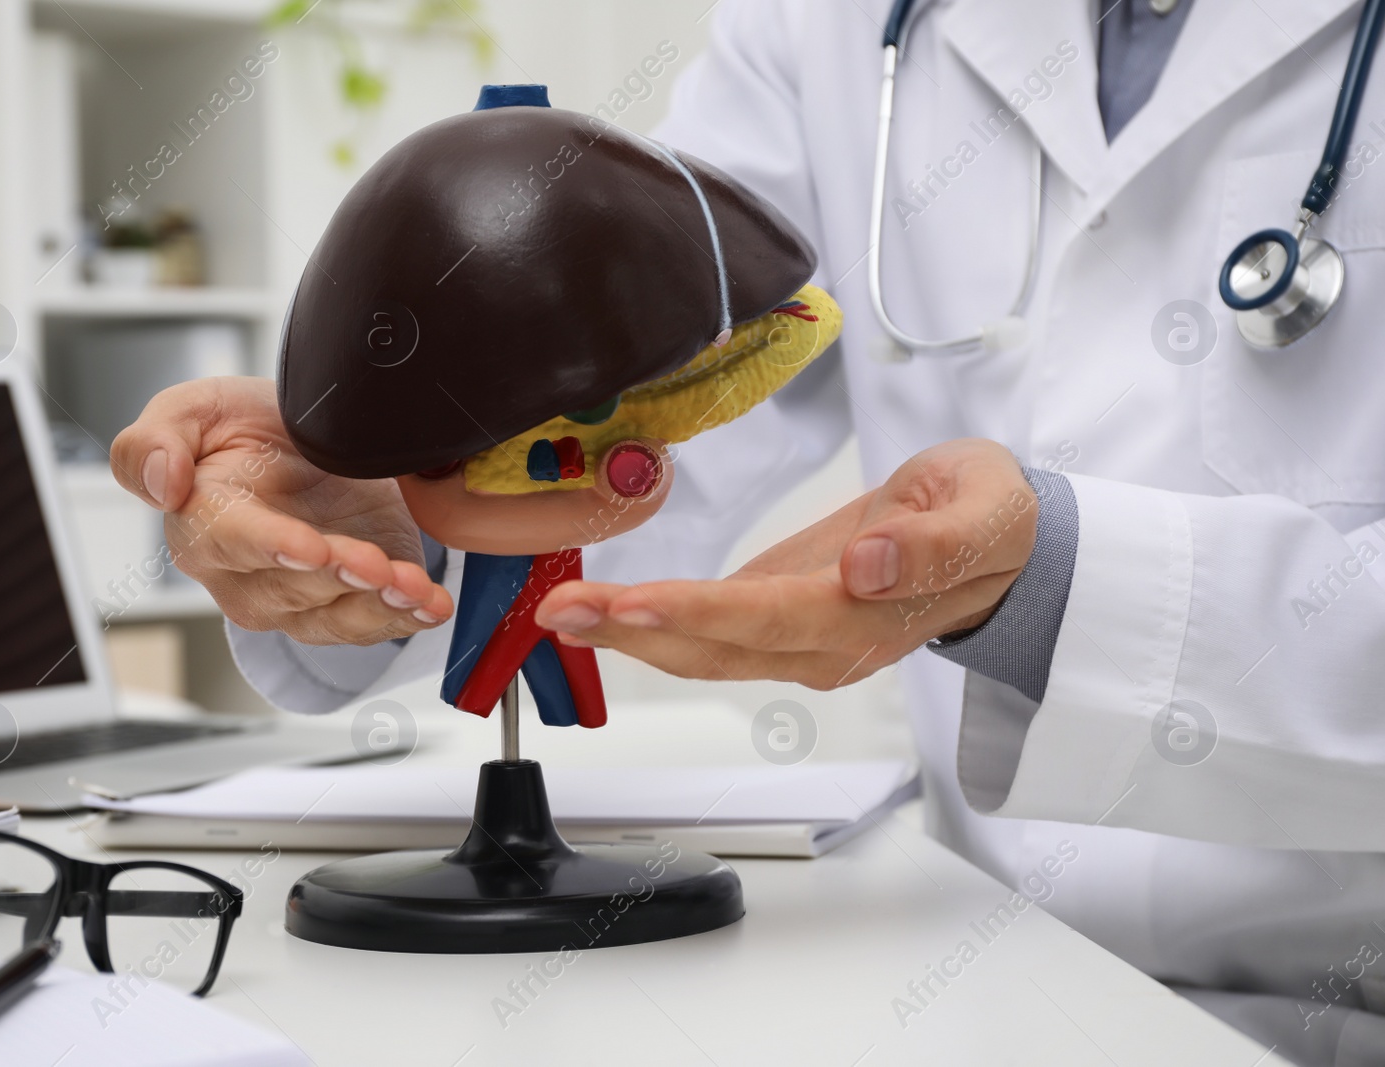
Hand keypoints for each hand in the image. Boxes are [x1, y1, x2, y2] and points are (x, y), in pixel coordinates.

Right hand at [111, 377, 452, 644]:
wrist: (302, 448)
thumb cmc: (242, 431)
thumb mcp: (195, 410)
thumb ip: (155, 441)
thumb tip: (162, 482)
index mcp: (202, 524)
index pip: (229, 542)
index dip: (271, 546)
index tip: (310, 546)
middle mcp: (243, 576)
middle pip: (289, 588)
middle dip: (337, 577)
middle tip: (375, 562)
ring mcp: (295, 600)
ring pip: (334, 617)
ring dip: (378, 605)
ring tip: (414, 587)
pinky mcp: (344, 607)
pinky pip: (372, 626)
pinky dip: (407, 617)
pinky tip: (432, 604)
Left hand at [533, 439, 1035, 688]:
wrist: (999, 540)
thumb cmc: (992, 516)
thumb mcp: (986, 510)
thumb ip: (931, 543)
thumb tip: (863, 566)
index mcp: (869, 616)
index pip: (772, 620)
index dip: (699, 616)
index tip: (632, 604)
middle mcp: (824, 645)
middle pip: (717, 649)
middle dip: (633, 632)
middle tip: (558, 611)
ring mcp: (798, 640)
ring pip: (703, 651)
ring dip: (628, 635)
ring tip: (559, 612)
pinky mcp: (779, 619)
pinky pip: (708, 633)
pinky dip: (650, 624)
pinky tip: (600, 611)